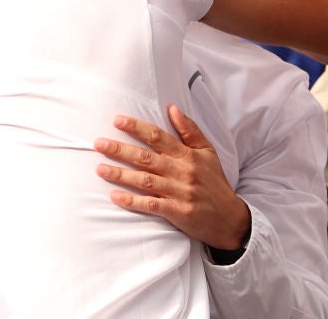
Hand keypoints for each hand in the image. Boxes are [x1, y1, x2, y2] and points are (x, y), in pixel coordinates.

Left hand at [94, 105, 249, 250]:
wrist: (229, 218)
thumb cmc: (214, 182)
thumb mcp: (208, 152)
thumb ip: (190, 130)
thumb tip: (172, 108)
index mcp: (188, 155)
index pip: (158, 137)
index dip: (137, 128)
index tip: (117, 120)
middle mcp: (182, 172)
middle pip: (146, 158)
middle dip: (121, 150)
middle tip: (98, 143)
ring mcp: (179, 193)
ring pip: (145, 181)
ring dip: (121, 175)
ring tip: (100, 169)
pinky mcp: (177, 213)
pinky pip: (151, 205)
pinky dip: (133, 201)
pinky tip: (115, 196)